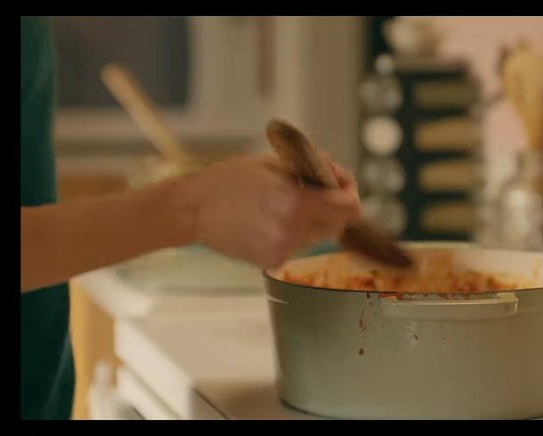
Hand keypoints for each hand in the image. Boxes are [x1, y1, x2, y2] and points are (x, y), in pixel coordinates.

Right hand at [180, 152, 360, 268]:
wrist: (192, 209)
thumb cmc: (229, 179)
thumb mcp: (274, 164)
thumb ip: (312, 171)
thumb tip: (337, 178)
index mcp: (296, 202)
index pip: (350, 208)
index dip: (350, 192)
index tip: (340, 184)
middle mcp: (293, 230)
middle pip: (338, 224)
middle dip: (331, 207)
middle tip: (313, 190)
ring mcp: (283, 250)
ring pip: (317, 236)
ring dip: (310, 220)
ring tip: (283, 203)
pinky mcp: (272, 261)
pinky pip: (296, 246)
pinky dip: (292, 232)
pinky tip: (269, 220)